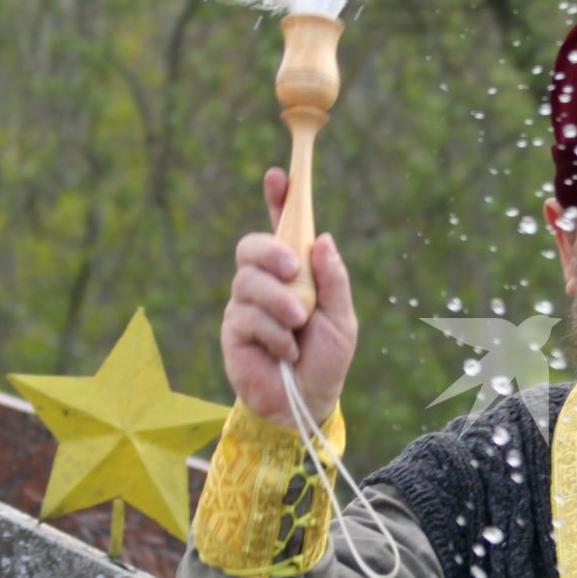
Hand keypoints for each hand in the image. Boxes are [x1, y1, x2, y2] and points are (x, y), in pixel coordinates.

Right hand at [221, 168, 356, 426]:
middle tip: (291, 268)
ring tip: (299, 323)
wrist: (307, 402)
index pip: (282, 229)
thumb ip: (334, 280)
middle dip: (270, 251)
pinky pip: (247, 316)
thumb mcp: (342, 319)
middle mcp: (267, 283)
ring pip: (248, 281)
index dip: (279, 201)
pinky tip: (286, 351)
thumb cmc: (327, 360)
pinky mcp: (233, 330)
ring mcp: (246, 305)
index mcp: (296, 274)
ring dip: (279, 301)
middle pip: (250, 246)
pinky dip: (274, 333)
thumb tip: (322, 239)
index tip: (278, 175)